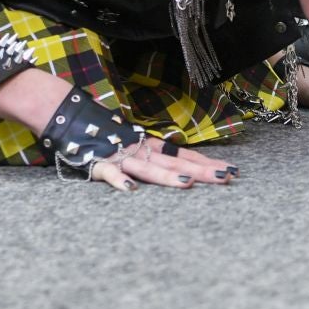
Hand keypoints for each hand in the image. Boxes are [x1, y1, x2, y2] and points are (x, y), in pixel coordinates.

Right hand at [79, 136, 238, 191]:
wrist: (74, 119)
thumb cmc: (109, 137)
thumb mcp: (138, 146)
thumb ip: (159, 156)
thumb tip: (187, 165)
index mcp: (153, 148)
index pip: (186, 156)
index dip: (208, 164)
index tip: (233, 170)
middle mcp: (142, 152)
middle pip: (176, 163)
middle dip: (202, 171)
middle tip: (226, 177)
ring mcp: (122, 158)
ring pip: (148, 169)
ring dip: (168, 176)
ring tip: (188, 184)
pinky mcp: (100, 164)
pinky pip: (110, 174)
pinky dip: (119, 181)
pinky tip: (130, 190)